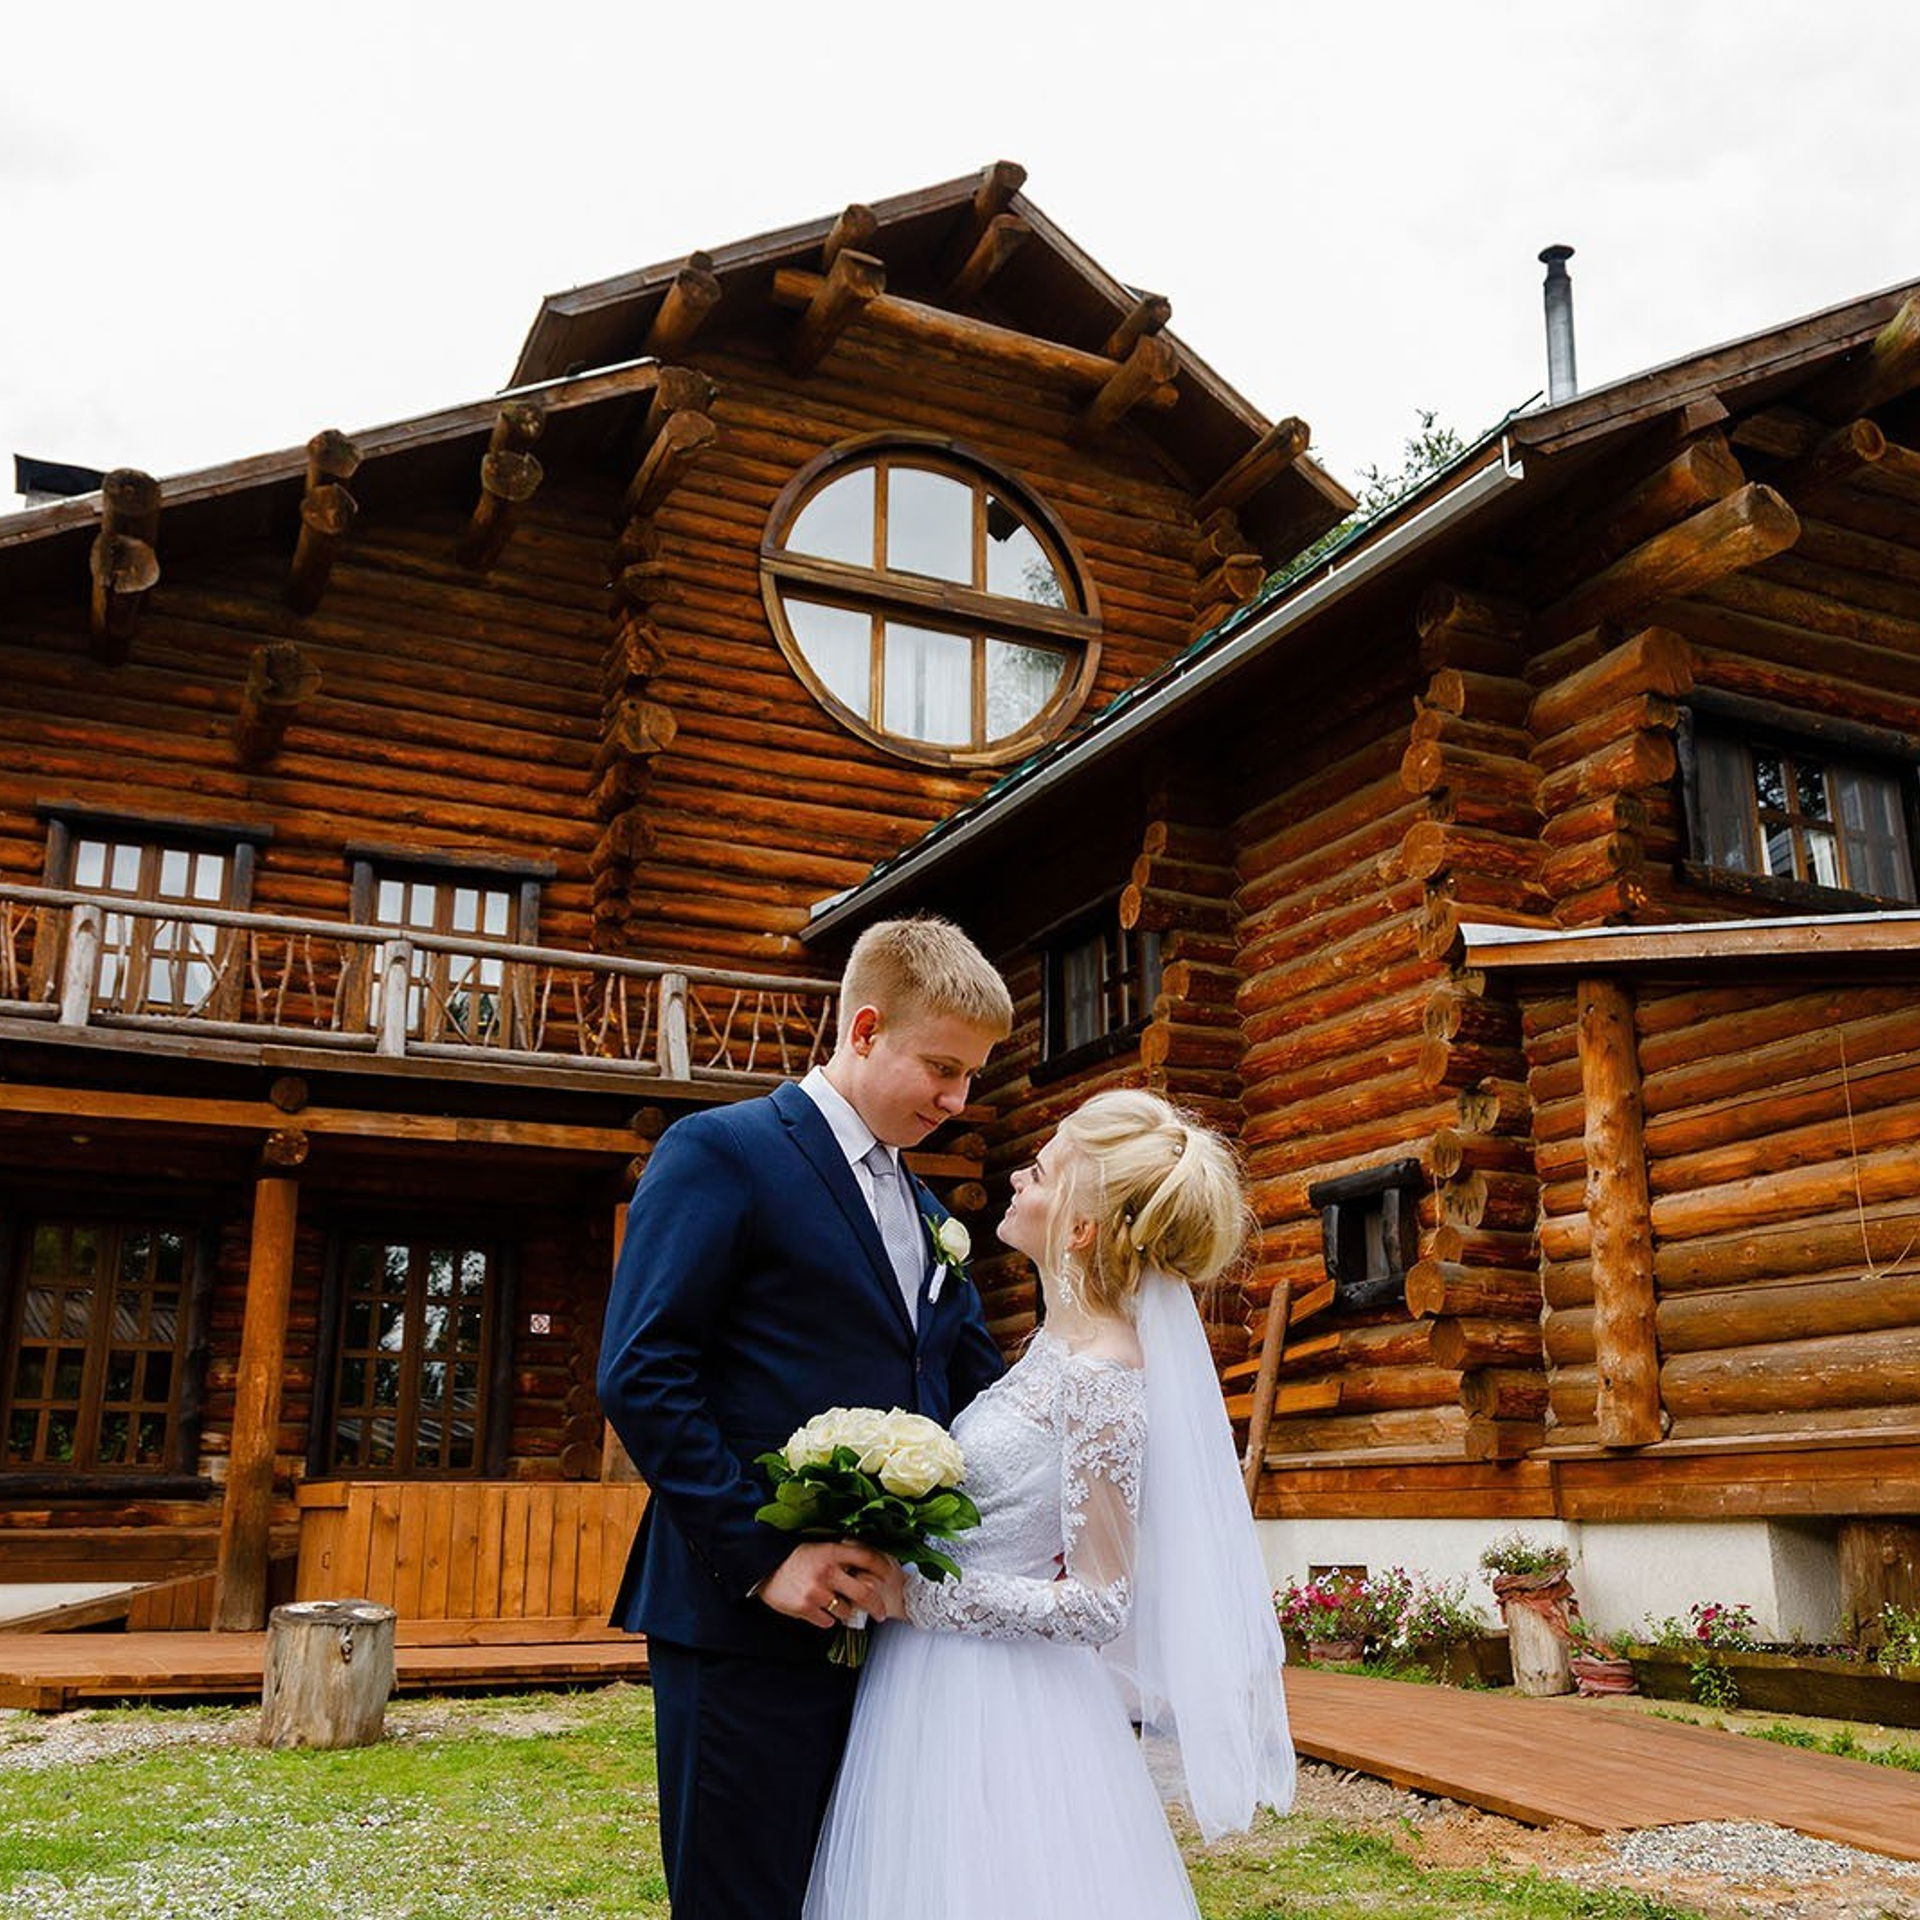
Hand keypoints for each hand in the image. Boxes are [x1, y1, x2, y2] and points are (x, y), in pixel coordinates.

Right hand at [758, 1540, 899, 1629]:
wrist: (764, 1568)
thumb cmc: (795, 1558)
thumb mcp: (820, 1548)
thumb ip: (841, 1556)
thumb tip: (867, 1565)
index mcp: (832, 1552)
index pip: (867, 1558)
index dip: (882, 1567)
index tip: (890, 1575)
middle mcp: (827, 1572)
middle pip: (864, 1593)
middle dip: (876, 1606)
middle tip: (881, 1613)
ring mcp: (816, 1592)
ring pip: (845, 1611)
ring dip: (844, 1611)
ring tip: (834, 1603)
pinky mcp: (805, 1608)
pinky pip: (827, 1622)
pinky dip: (826, 1618)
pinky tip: (818, 1608)